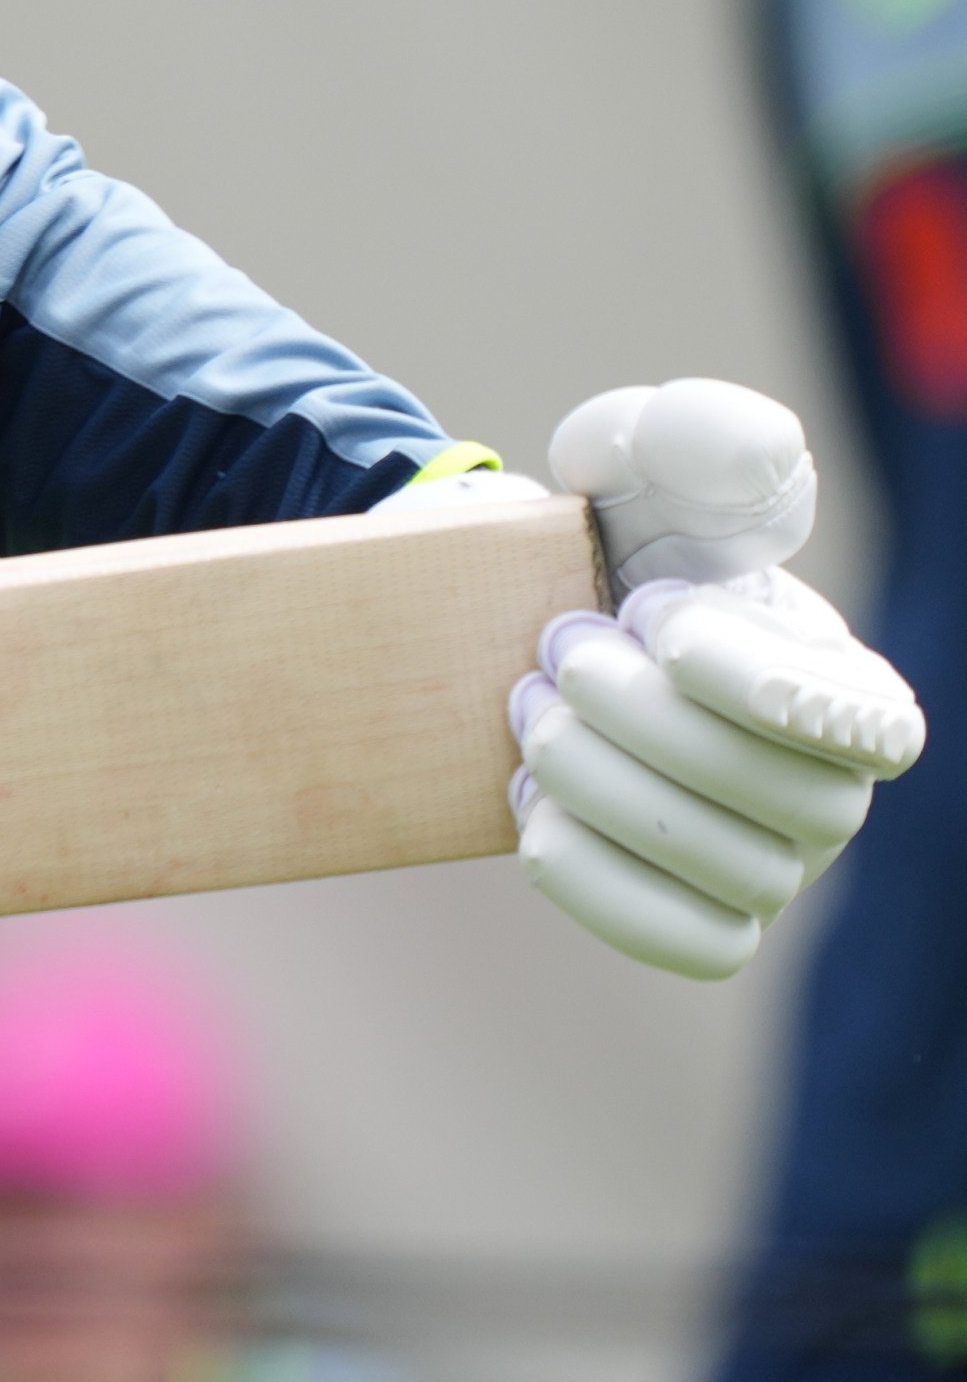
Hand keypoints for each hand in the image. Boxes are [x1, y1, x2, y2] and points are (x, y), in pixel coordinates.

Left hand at [503, 383, 924, 977]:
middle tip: (555, 649)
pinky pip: (685, 940)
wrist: (511, 624)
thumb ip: (696, 441)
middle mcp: (833, 793)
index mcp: (849, 690)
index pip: (870, 728)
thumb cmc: (603, 539)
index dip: (756, 681)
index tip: (651, 611)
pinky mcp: (703, 924)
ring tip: (528, 710)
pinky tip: (529, 806)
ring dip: (605, 786)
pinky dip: (595, 877)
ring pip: (728, 870)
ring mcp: (775, 870)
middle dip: (647, 723)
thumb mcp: (638, 465)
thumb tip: (753, 451)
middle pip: (784, 801)